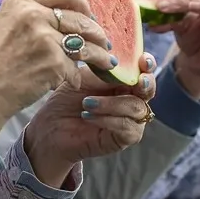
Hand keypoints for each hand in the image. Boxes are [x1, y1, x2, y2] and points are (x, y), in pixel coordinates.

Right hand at [0, 0, 113, 140]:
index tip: (89, 16)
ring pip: (85, 44)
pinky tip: (69, 81)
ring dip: (98, 55)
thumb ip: (33, 15)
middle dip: (97, 33)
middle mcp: (33, 14)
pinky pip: (75, 68)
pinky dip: (74, 77)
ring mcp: (44, 37)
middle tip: (104, 43)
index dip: (83, 4)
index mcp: (20, 1)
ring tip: (106, 62)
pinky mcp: (53, 61)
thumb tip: (70, 15)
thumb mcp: (6, 25)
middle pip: (80, 18)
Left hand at [24, 53, 158, 186]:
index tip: (144, 60)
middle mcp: (130, 99)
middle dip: (145, 83)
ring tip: (86, 103)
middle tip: (137, 81)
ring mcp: (130, 119)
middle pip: (148, 90)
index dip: (147, 64)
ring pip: (137, 107)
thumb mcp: (82, 79)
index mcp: (122, 81)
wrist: (51, 128)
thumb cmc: (66, 101)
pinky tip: (87, 116)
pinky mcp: (125, 138)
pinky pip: (128, 127)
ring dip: (112, 104)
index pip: (142, 71)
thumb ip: (103, 71)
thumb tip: (118, 61)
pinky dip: (108, 119)